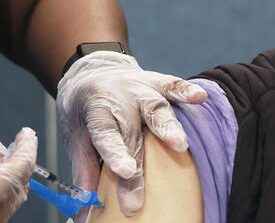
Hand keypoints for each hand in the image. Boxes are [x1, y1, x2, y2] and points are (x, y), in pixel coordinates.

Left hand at [57, 52, 206, 216]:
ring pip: (154, 107)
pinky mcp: (155, 82)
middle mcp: (118, 98)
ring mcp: (138, 88)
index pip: (105, 134)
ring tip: (179, 144)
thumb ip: (84, 166)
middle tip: (144, 190)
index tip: (125, 172)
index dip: (115, 153)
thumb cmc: (85, 110)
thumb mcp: (75, 134)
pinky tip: (199, 97)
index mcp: (96, 110)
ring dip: (167, 125)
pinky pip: (171, 85)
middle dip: (140, 163)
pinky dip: (185, 90)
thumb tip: (87, 202)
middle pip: (132, 132)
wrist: (90, 71)